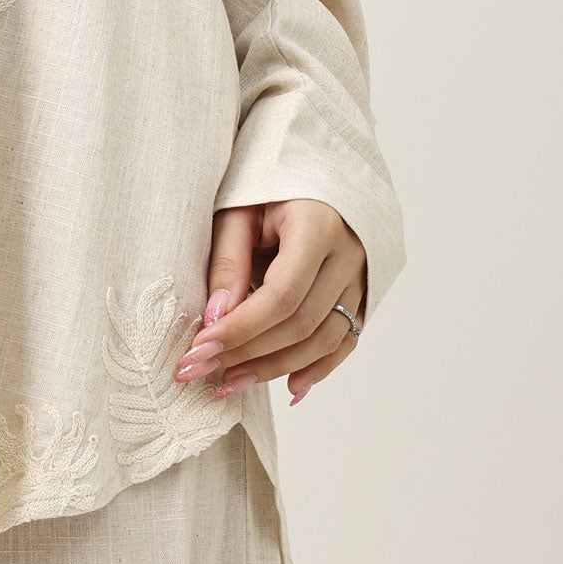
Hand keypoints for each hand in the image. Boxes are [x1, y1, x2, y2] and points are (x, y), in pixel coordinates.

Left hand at [172, 201, 366, 405]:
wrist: (316, 173)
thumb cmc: (269, 186)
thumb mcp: (239, 210)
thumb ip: (228, 260)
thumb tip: (215, 318)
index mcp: (318, 226)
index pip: (281, 294)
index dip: (241, 327)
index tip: (201, 347)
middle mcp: (348, 256)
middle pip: (301, 323)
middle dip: (248, 353)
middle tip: (201, 370)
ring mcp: (361, 277)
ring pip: (323, 340)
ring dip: (275, 369)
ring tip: (229, 383)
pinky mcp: (361, 294)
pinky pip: (345, 342)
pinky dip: (318, 370)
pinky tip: (289, 390)